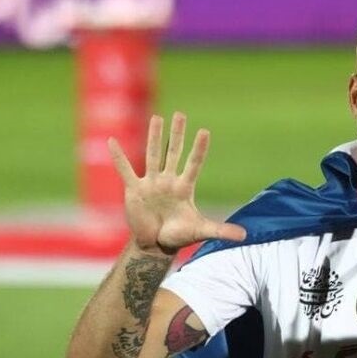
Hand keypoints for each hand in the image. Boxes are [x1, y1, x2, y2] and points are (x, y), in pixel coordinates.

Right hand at [108, 112, 246, 255]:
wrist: (155, 244)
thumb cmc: (179, 235)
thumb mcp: (201, 231)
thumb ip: (221, 230)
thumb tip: (245, 235)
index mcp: (184, 188)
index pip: (193, 164)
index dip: (198, 149)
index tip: (204, 131)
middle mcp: (168, 181)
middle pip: (173, 153)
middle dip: (177, 134)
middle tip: (180, 114)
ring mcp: (151, 183)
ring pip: (152, 155)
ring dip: (153, 137)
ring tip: (157, 118)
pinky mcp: (135, 189)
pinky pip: (125, 170)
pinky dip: (118, 156)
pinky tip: (111, 140)